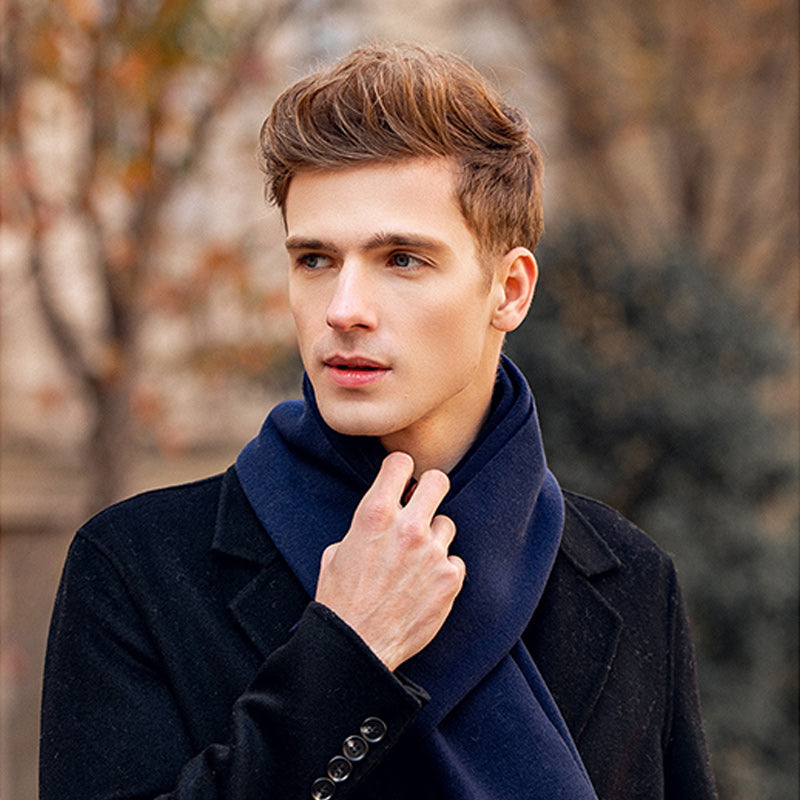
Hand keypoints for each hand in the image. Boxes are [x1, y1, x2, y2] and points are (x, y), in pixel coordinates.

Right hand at [315, 452, 465, 671]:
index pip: (400, 462)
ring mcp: (433, 552)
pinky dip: (442, 569)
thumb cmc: (341, 600)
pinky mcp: (450, 579)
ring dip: (434, 537)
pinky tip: (424, 584)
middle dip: (429, 490)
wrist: (357, 646)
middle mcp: (408, 527)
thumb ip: (364, 526)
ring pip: (447, 524)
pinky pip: (454, 560)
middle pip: (439, 480)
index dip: (399, 469)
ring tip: (416, 559)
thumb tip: (380, 516)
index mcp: (375, 514)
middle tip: (420, 506)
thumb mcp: (337, 551)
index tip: (399, 480)